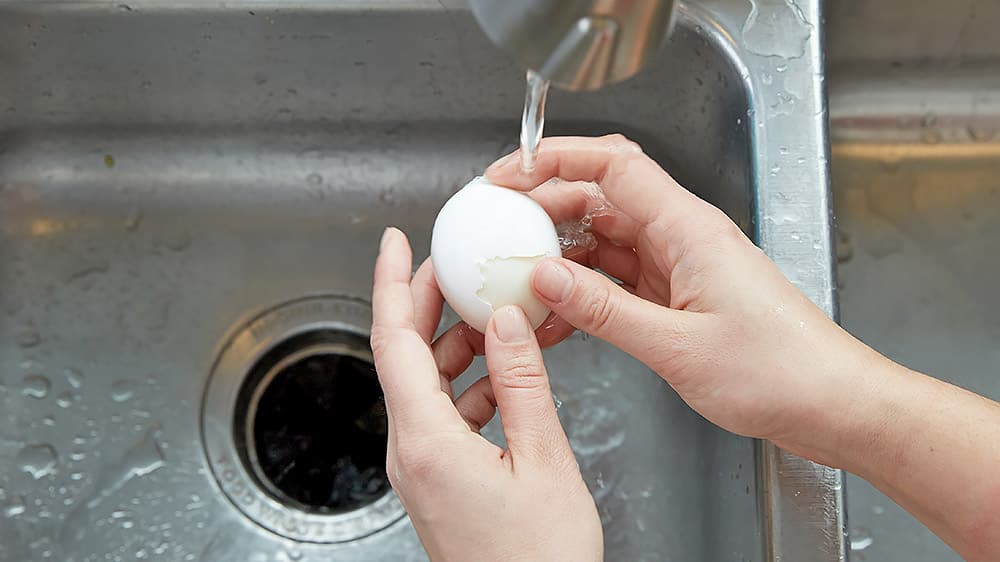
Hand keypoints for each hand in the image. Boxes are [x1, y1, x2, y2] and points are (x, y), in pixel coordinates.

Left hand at [370, 227, 602, 561]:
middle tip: (457, 265)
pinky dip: (472, 383)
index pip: (393, 341)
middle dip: (428, 302)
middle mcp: (410, 452)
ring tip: (502, 320)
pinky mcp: (437, 477)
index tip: (394, 241)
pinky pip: (444, 412)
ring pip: (426, 382)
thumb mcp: (544, 460)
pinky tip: (508, 374)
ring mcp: (420, 466)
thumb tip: (507, 320)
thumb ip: (524, 383)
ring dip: (460, 345)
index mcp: (427, 443)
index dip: (390, 282)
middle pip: (405, 355)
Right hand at [487, 135, 885, 457]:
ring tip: (520, 280)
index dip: (556, 157)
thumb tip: (544, 277)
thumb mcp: (677, 346)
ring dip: (562, 256)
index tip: (511, 173)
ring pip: (606, 241)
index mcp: (689, 229)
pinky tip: (559, 314)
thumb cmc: (779, 372)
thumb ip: (604, 310)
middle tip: (500, 231)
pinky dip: (586, 291)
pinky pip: (619, 279)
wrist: (832, 404)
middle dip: (546, 208)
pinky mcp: (680, 296)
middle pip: (602, 199)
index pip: (615, 164)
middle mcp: (683, 237)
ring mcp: (681, 266)